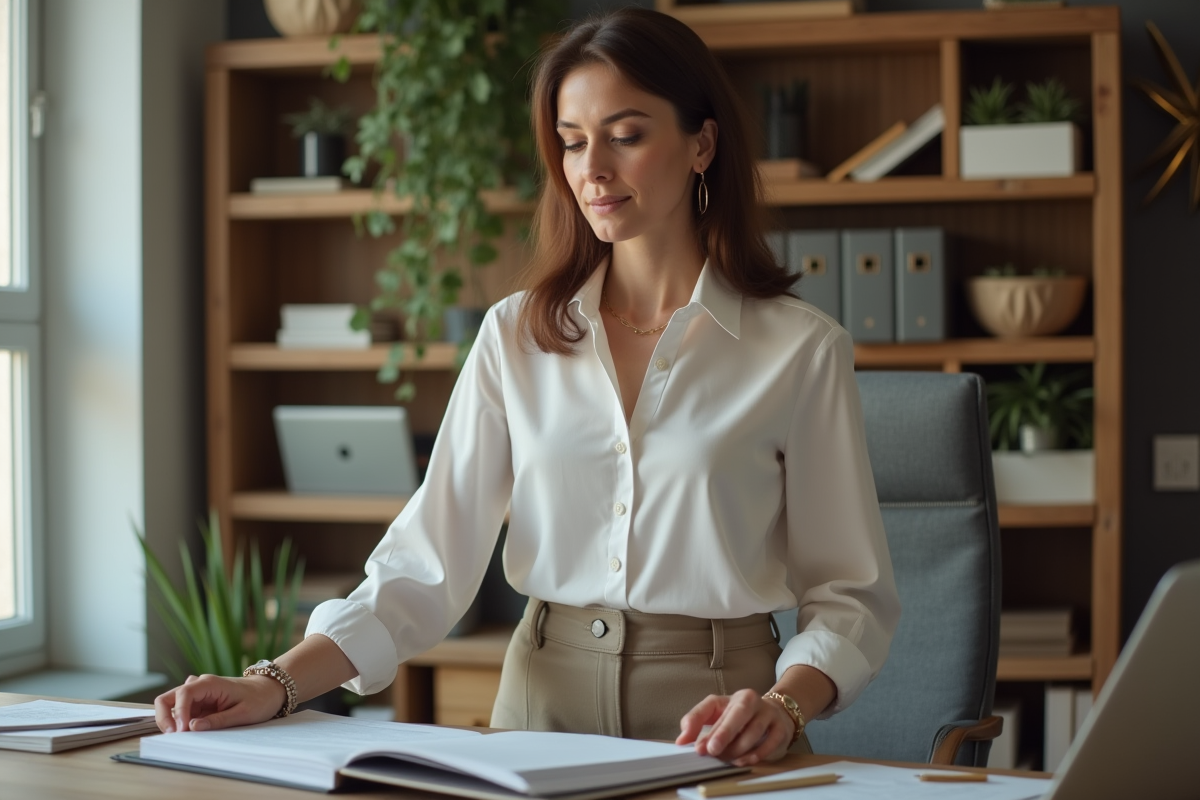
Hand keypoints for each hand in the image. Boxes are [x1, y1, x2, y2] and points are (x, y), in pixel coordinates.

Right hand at [154, 673, 285, 733]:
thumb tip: (191, 728)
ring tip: (182, 736)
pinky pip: (182, 711)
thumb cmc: (259, 699)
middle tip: (173, 736)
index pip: (183, 694)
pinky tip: (188, 731)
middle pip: (168, 697)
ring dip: (172, 720)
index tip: (182, 731)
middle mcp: (200, 686)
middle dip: (165, 717)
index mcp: (210, 683)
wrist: (269, 690)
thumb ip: (217, 721)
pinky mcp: (200, 703)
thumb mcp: (242, 713)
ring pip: (172, 705)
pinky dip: (180, 721)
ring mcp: (198, 694)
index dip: (178, 713)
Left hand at [676, 689, 795, 765]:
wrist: (777, 714)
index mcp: (729, 698)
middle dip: (723, 732)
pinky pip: (770, 741)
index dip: (696, 720)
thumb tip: (682, 740)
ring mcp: (767, 712)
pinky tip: (746, 760)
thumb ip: (700, 726)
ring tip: (727, 758)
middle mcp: (750, 700)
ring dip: (739, 747)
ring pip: (754, 729)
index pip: (710, 704)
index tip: (686, 740)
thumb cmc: (742, 719)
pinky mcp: (780, 727)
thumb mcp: (720, 718)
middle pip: (738, 713)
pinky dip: (758, 753)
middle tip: (711, 749)